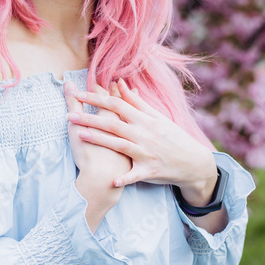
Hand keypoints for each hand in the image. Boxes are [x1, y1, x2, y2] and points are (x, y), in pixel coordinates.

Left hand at [65, 77, 217, 201]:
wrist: (194, 162)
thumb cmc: (173, 137)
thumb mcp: (157, 117)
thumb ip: (136, 102)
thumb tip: (119, 83)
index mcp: (145, 119)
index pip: (117, 104)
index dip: (97, 98)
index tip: (79, 94)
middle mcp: (144, 134)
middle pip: (113, 123)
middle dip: (91, 118)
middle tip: (70, 114)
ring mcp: (146, 152)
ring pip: (120, 145)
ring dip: (100, 140)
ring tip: (80, 136)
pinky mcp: (149, 171)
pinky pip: (134, 175)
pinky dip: (124, 178)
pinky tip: (112, 181)